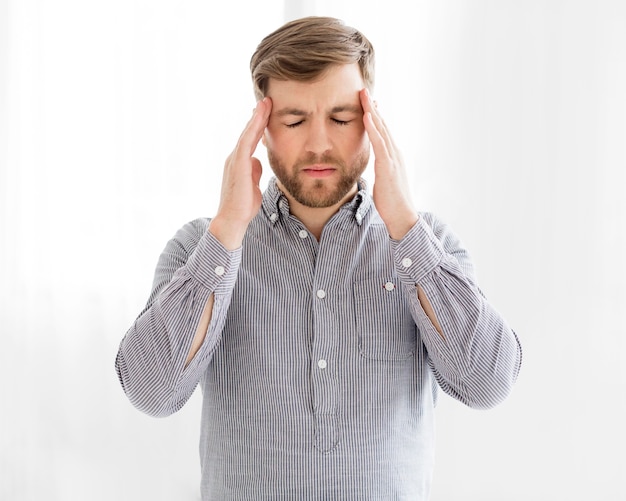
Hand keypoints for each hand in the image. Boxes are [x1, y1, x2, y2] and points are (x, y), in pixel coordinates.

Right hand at [209, 97, 271, 249]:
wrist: (232, 220)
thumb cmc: (243, 206)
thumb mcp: (253, 185)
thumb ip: (254, 171)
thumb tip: (258, 161)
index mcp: (240, 162)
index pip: (250, 139)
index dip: (259, 125)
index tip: (267, 112)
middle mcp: (235, 158)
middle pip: (248, 133)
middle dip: (257, 116)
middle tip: (267, 100)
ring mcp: (234, 160)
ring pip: (247, 134)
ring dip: (256, 118)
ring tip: (265, 103)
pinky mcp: (237, 165)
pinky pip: (246, 143)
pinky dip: (253, 130)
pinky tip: (260, 119)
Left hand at [360, 89, 418, 239]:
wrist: (402, 218)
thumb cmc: (391, 204)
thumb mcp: (383, 182)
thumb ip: (380, 171)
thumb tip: (374, 168)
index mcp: (393, 157)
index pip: (383, 132)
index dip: (375, 116)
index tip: (367, 102)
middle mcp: (395, 154)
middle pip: (382, 125)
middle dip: (373, 107)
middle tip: (364, 90)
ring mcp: (393, 159)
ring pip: (381, 130)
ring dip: (372, 111)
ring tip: (363, 96)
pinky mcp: (388, 167)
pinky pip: (379, 144)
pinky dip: (373, 129)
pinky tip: (367, 116)